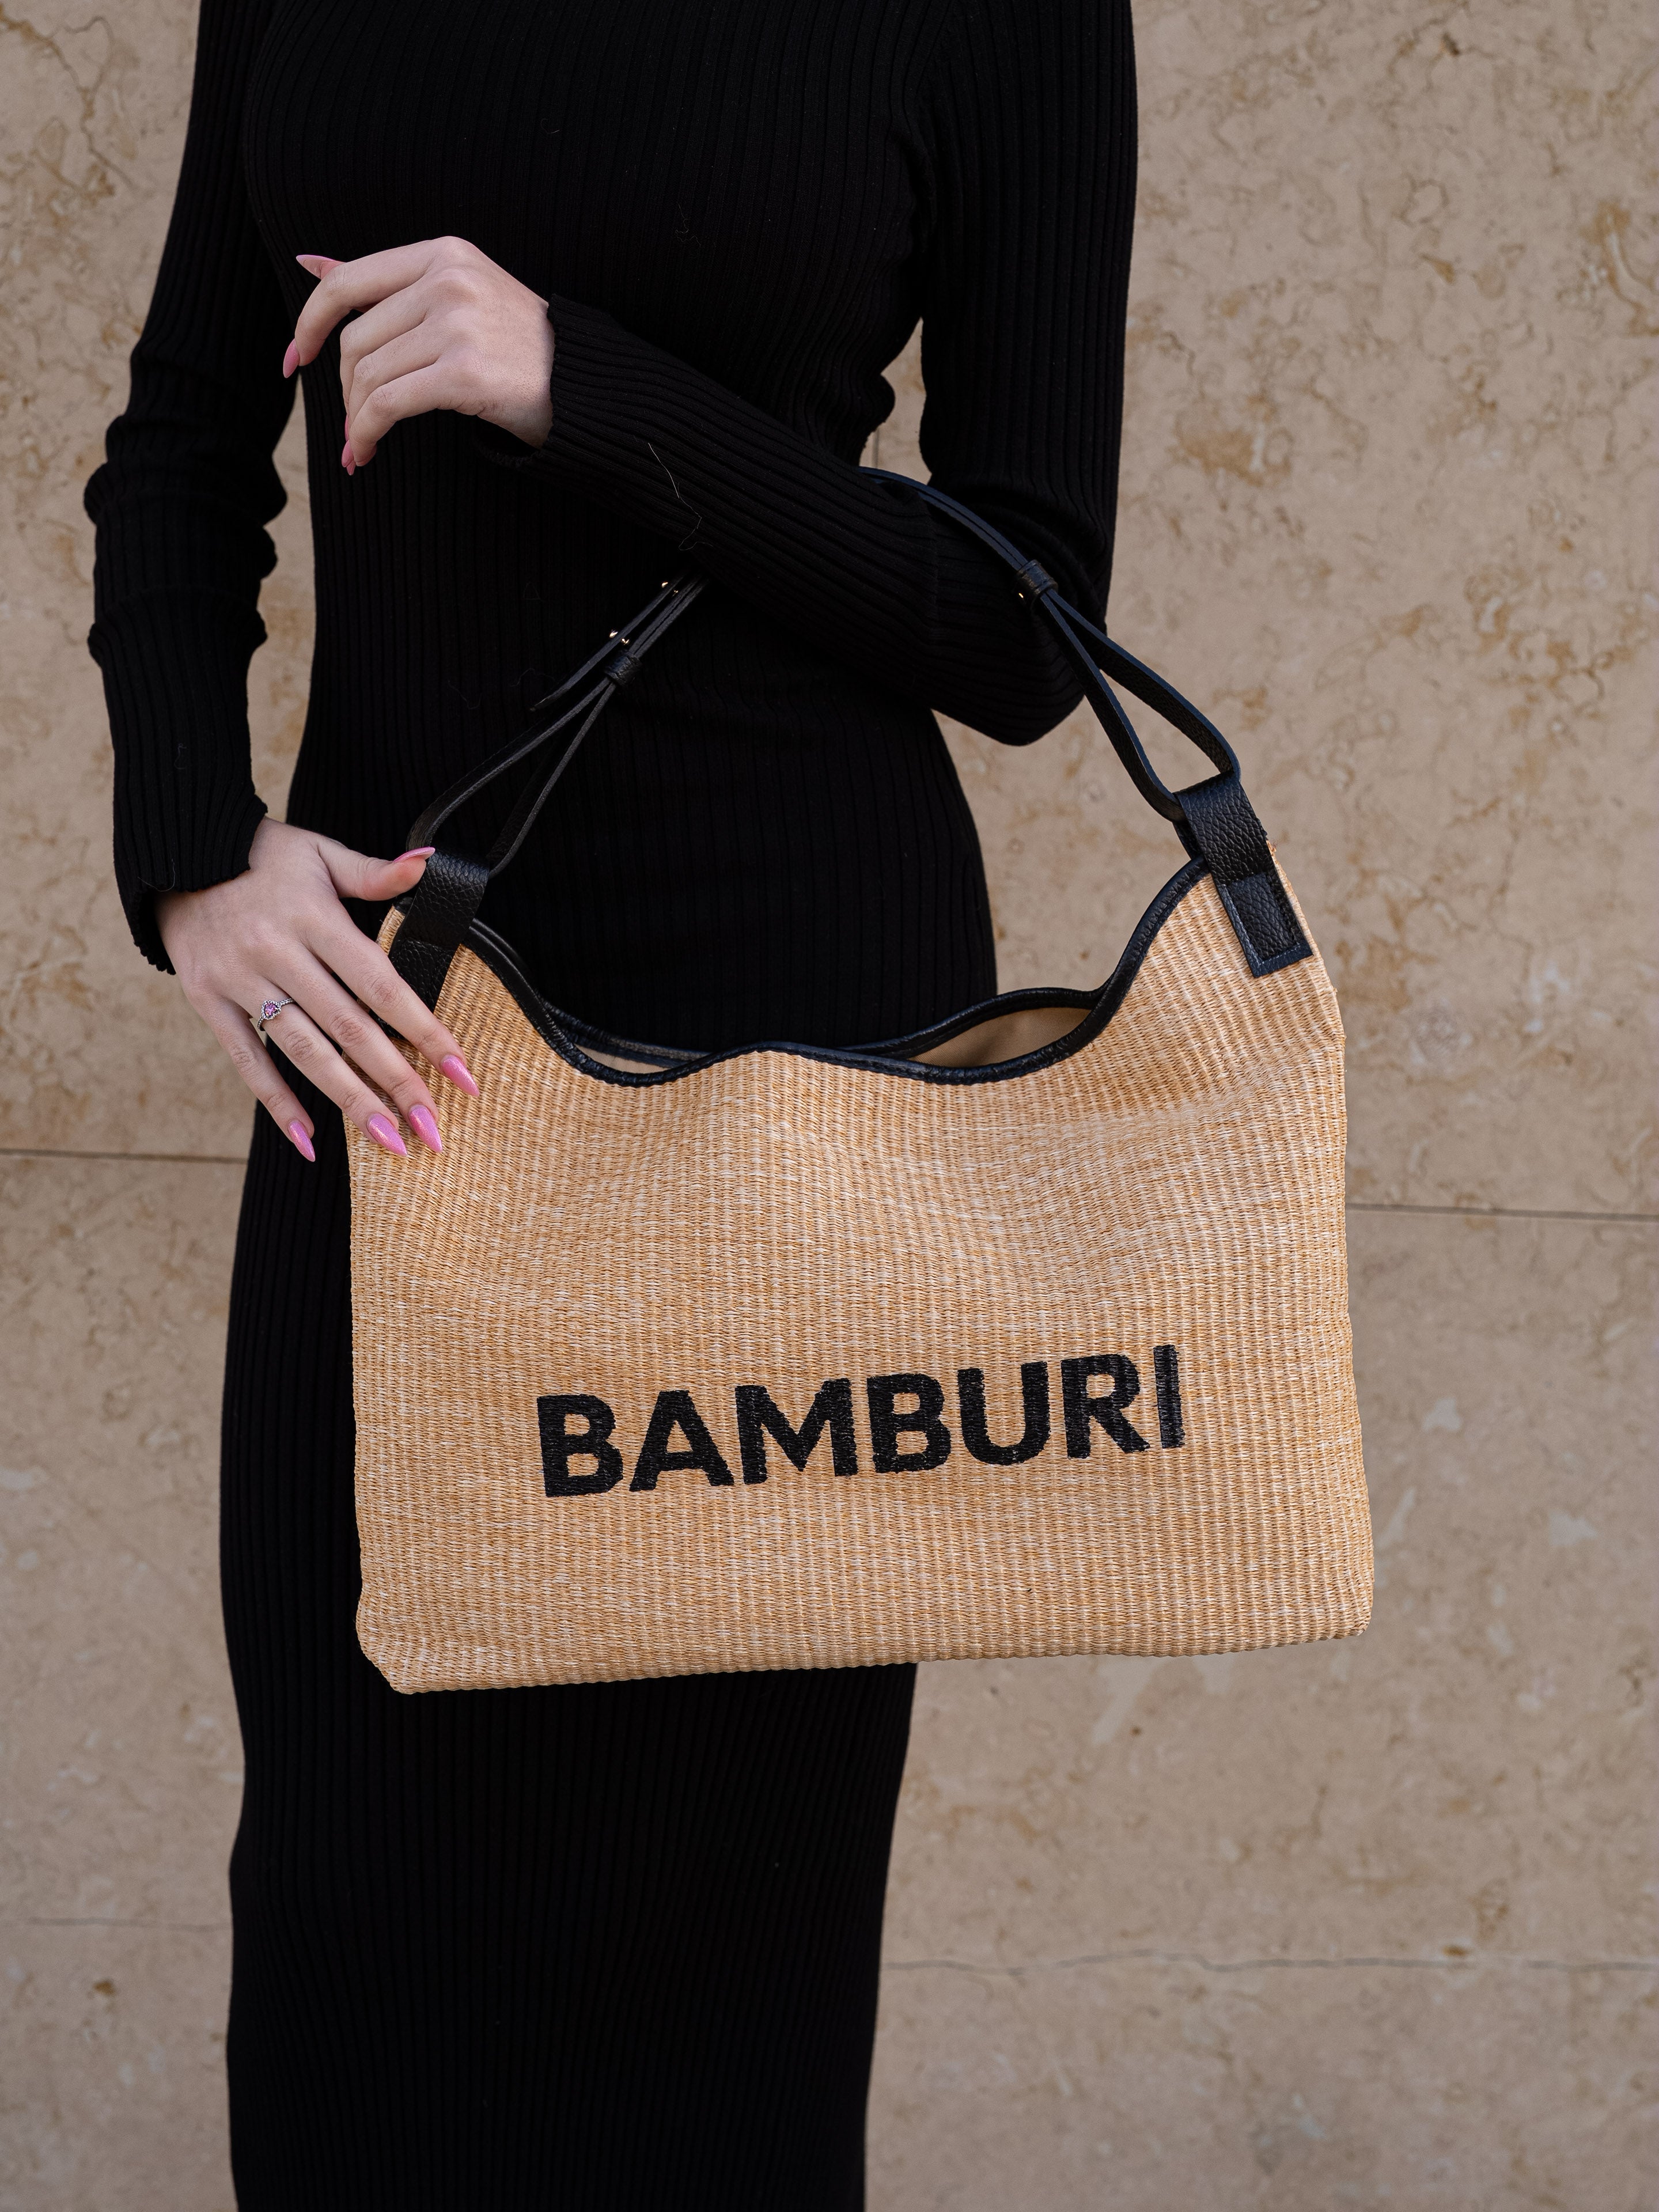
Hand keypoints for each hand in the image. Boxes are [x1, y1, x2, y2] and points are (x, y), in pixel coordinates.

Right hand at [156, 818, 478, 1163]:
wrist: (175, 851)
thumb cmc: (262, 856)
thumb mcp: (320, 852)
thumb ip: (374, 872)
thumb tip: (430, 863)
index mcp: (313, 916)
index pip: (380, 984)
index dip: (424, 1029)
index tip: (460, 1071)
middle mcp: (277, 951)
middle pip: (347, 1027)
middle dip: (395, 1081)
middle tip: (432, 1127)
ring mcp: (239, 979)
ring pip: (304, 1051)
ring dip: (349, 1099)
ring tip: (388, 1140)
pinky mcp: (208, 1000)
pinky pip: (245, 1059)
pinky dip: (276, 1101)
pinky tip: (310, 1138)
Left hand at [285, 237, 555, 469]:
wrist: (586, 387)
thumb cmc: (520, 348)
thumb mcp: (457, 294)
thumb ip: (388, 282)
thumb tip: (309, 261)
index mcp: (443, 254)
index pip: (348, 282)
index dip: (309, 324)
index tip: (296, 361)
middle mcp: (448, 280)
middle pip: (356, 339)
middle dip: (344, 390)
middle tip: (353, 423)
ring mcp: (458, 324)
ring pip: (367, 375)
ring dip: (354, 419)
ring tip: (360, 443)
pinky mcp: (466, 372)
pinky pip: (387, 404)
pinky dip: (366, 433)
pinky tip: (365, 453)